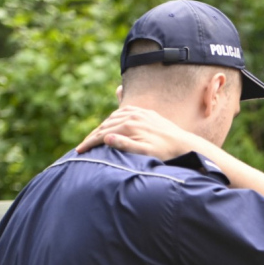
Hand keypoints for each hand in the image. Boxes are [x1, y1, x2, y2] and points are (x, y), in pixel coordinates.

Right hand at [74, 105, 195, 159]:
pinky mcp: (146, 112)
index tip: (79, 151)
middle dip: (93, 136)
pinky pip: (125, 111)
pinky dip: (115, 118)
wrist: (184, 144)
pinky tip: (112, 123)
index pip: (103, 134)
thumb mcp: (145, 152)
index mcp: (130, 125)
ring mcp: (140, 112)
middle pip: (106, 125)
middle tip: (83, 147)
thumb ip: (125, 144)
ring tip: (94, 137)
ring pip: (114, 118)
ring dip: (102, 127)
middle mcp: (133, 115)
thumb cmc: (165, 153)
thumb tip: (106, 138)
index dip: (89, 143)